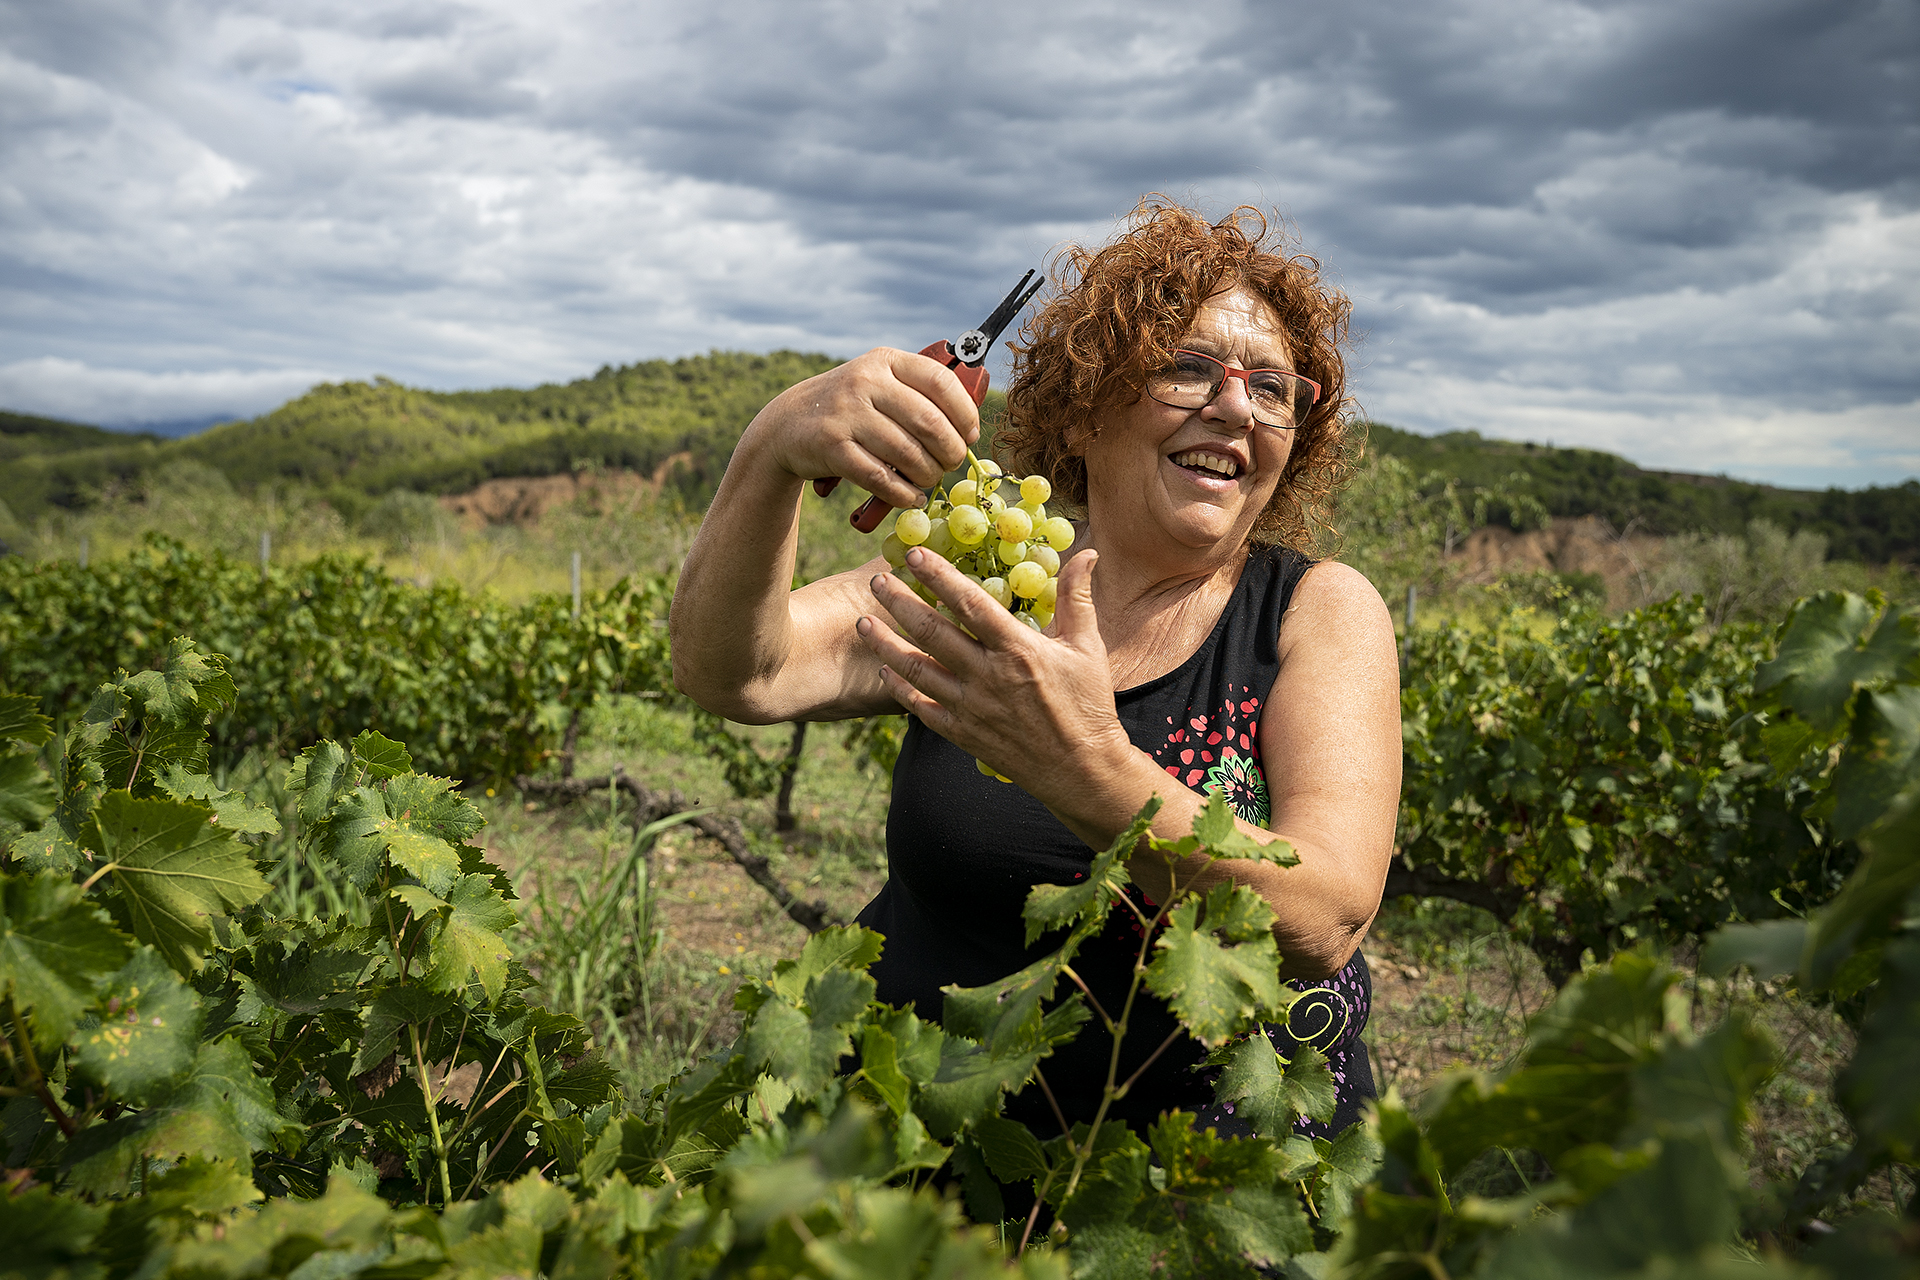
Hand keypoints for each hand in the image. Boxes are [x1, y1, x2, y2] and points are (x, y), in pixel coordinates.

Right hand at [749, 348, 979, 511]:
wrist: (786, 424)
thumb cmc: (849, 408)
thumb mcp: (878, 384)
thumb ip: (917, 395)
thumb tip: (969, 429)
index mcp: (886, 361)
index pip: (941, 381)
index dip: (964, 414)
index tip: (970, 436)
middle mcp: (866, 381)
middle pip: (930, 423)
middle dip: (950, 452)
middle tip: (951, 464)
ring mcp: (846, 413)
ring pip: (908, 454)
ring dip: (928, 476)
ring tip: (929, 480)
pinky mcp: (831, 446)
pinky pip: (880, 477)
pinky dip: (902, 494)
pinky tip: (910, 498)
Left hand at [855, 546, 1135, 812]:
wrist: (1081, 770)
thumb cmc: (1088, 705)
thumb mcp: (1088, 647)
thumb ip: (1077, 598)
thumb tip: (1087, 553)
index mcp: (1018, 649)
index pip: (971, 603)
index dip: (941, 576)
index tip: (916, 554)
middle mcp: (988, 676)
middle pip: (933, 633)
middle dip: (900, 604)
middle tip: (876, 583)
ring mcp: (972, 707)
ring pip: (918, 670)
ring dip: (886, 645)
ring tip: (862, 623)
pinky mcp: (963, 733)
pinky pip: (922, 708)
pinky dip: (900, 689)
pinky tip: (884, 671)